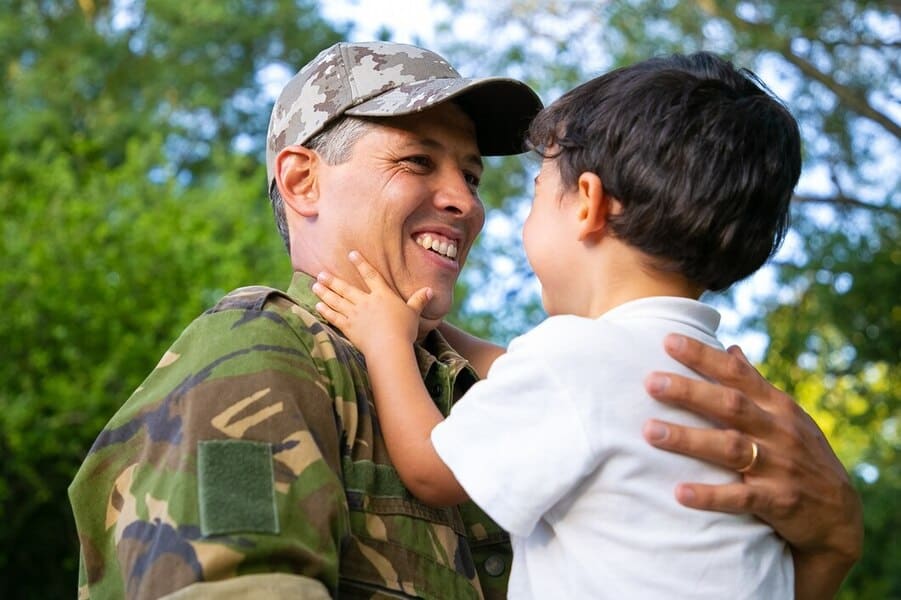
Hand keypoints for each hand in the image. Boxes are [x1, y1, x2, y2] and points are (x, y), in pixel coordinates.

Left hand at [312, 251, 432, 356]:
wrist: (390, 347)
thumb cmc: (404, 330)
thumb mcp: (414, 313)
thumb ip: (419, 300)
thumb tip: (430, 290)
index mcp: (382, 295)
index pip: (370, 275)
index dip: (361, 263)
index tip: (351, 254)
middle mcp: (366, 302)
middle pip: (346, 288)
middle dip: (332, 280)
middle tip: (320, 273)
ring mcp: (355, 314)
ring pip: (337, 301)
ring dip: (325, 293)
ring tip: (315, 285)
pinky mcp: (349, 328)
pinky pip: (334, 317)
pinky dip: (325, 311)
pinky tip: (318, 305)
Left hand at [643, 334, 862, 594]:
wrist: (839, 516)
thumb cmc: (801, 456)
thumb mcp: (786, 416)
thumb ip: (756, 384)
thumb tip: (731, 349)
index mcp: (777, 406)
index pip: (737, 374)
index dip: (704, 356)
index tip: (668, 340)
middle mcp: (778, 431)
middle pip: (729, 405)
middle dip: (689, 392)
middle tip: (650, 382)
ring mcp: (780, 467)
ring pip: (730, 448)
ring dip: (688, 439)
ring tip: (649, 431)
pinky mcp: (779, 503)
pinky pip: (741, 498)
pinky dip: (710, 495)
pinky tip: (679, 492)